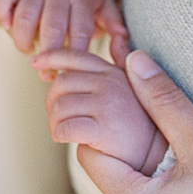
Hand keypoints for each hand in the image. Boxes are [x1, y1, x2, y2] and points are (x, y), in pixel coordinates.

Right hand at [0, 0, 128, 78]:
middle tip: (45, 73)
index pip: (79, 34)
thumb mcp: (104, 1)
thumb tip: (125, 50)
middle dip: (48, 57)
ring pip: (26, 18)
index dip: (73, 57)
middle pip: (52, 30)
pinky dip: (3, 14)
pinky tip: (8, 26)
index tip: (66, 73)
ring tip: (28, 51)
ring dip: (24, 41)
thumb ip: (114, 23)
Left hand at [31, 49, 167, 174]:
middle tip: (58, 117)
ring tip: (64, 131)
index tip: (35, 62)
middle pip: (61, 83)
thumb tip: (118, 37)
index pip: (77, 57)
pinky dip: (60, 135)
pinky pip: (65, 128)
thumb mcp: (135, 86)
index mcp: (114, 72)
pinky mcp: (103, 128)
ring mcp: (107, 104)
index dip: (51, 56)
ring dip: (54, 122)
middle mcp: (111, 83)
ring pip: (59, 107)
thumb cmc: (140, 123)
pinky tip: (69, 139)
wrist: (157, 156)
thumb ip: (122, 62)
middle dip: (52, 101)